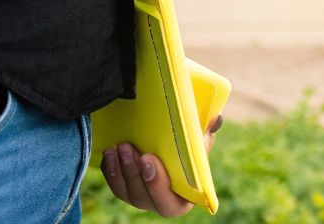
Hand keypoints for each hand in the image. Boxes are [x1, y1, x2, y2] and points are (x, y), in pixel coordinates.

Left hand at [99, 114, 221, 216]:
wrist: (173, 151)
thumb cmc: (191, 151)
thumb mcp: (202, 145)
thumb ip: (206, 135)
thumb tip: (214, 119)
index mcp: (182, 200)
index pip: (168, 202)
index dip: (156, 184)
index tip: (148, 159)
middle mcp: (158, 204)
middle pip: (142, 196)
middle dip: (133, 172)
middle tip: (129, 148)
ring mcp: (140, 199)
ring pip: (125, 191)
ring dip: (120, 169)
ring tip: (119, 146)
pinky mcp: (126, 191)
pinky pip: (114, 186)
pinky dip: (110, 170)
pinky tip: (109, 154)